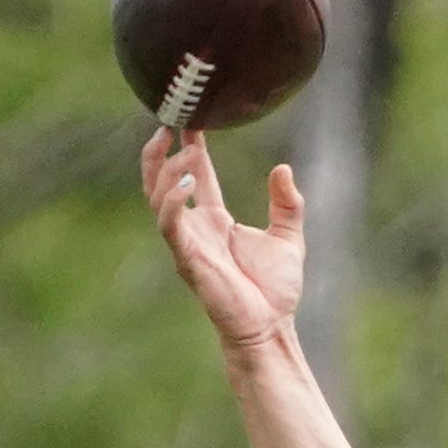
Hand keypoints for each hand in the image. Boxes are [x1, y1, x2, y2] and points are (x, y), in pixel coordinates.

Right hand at [143, 129, 303, 347]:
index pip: (196, 175)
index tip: (191, 120)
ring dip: (166, 169)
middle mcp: (196, 228)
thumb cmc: (276, 291)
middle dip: (160, 153)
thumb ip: (287, 203)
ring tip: (182, 148)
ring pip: (158, 197)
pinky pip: (169, 222)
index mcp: (215, 221)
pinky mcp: (187, 257)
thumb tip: (283, 168)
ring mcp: (188, 242)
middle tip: (169, 122)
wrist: (270, 327)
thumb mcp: (289, 236)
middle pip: (162, 181)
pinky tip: (188, 179)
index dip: (191, 147)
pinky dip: (173, 198)